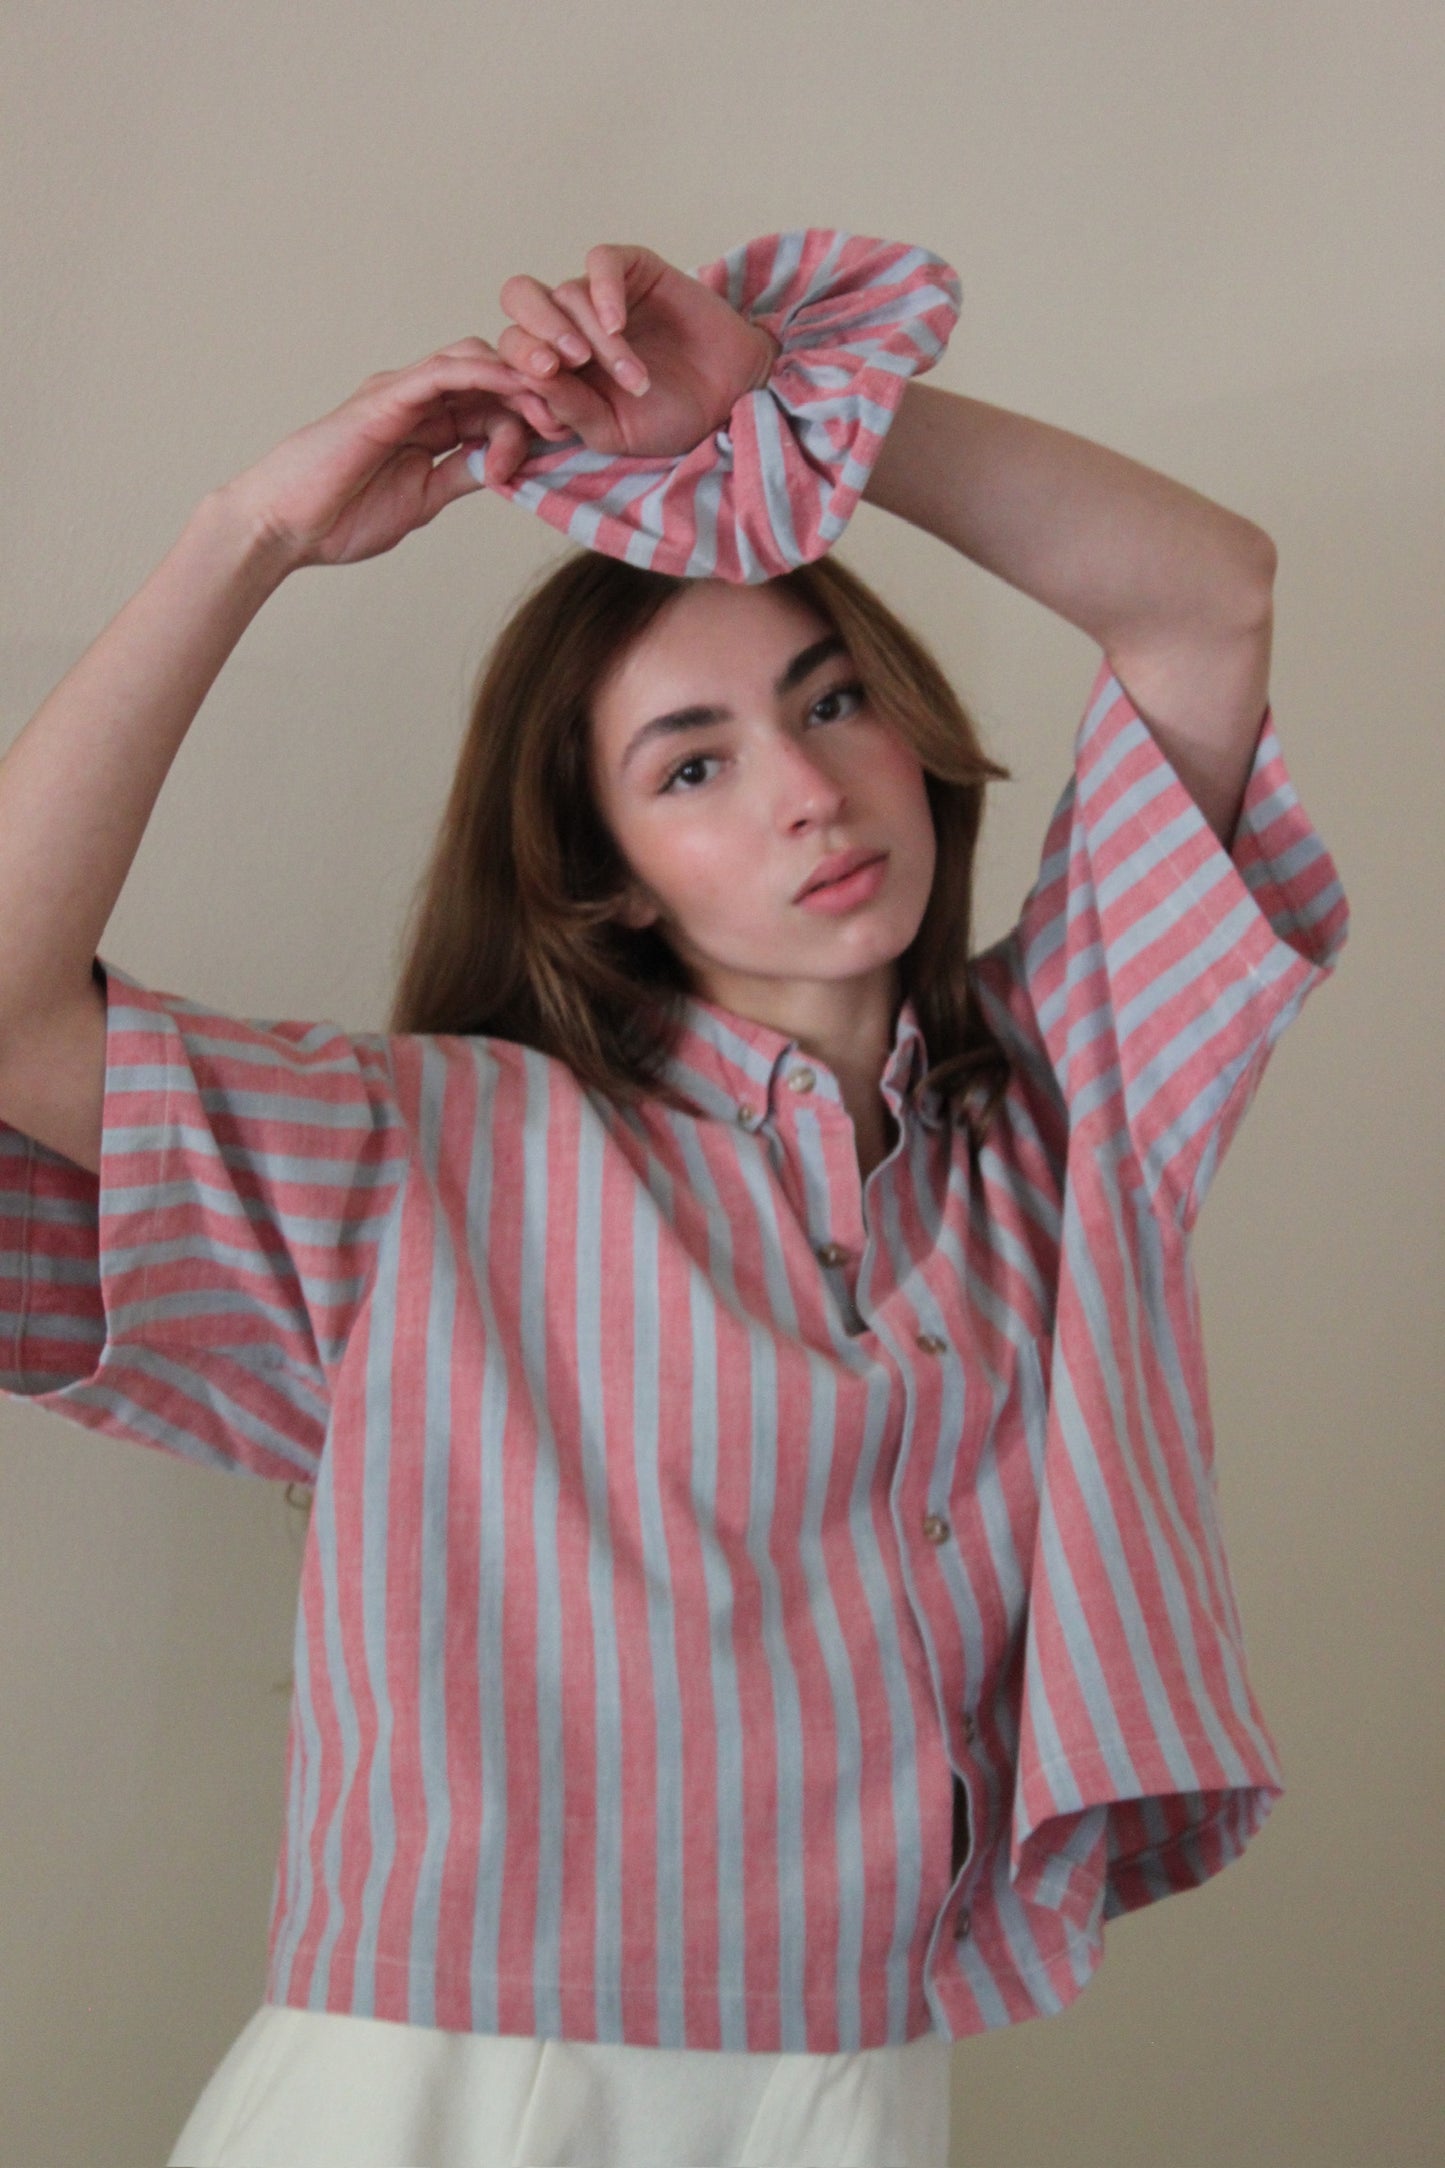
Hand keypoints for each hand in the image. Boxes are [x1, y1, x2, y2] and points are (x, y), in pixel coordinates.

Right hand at [218, 339, 574, 567]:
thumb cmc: (341, 517)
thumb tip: (504, 467)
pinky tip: (518, 383)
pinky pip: (444, 371)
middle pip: (492, 378)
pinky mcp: (387, 396)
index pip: (493, 407)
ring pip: (475, 363)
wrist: (285, 526)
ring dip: (520, 376)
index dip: (535, 419)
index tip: (571, 441)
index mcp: (427, 425)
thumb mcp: (422, 499)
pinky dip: (485, 373)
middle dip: (538, 390)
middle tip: (578, 414)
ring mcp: (401, 392)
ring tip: (558, 398)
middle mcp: (417, 399)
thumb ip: (461, 474)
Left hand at [486, 244, 780, 479]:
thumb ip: (567, 408)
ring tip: (632, 376)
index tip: (547, 400)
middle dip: (531, 336)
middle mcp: (569, 322)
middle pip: (520, 300)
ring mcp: (599, 294)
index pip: (511, 349)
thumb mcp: (610, 431)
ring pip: (567, 294)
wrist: (728, 399)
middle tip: (558, 366)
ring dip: (595, 340)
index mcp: (552, 362)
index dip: (517, 370)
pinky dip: (604, 291)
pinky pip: (600, 262)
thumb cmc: (667, 418)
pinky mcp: (632, 270)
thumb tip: (527, 379)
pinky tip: (618, 324)